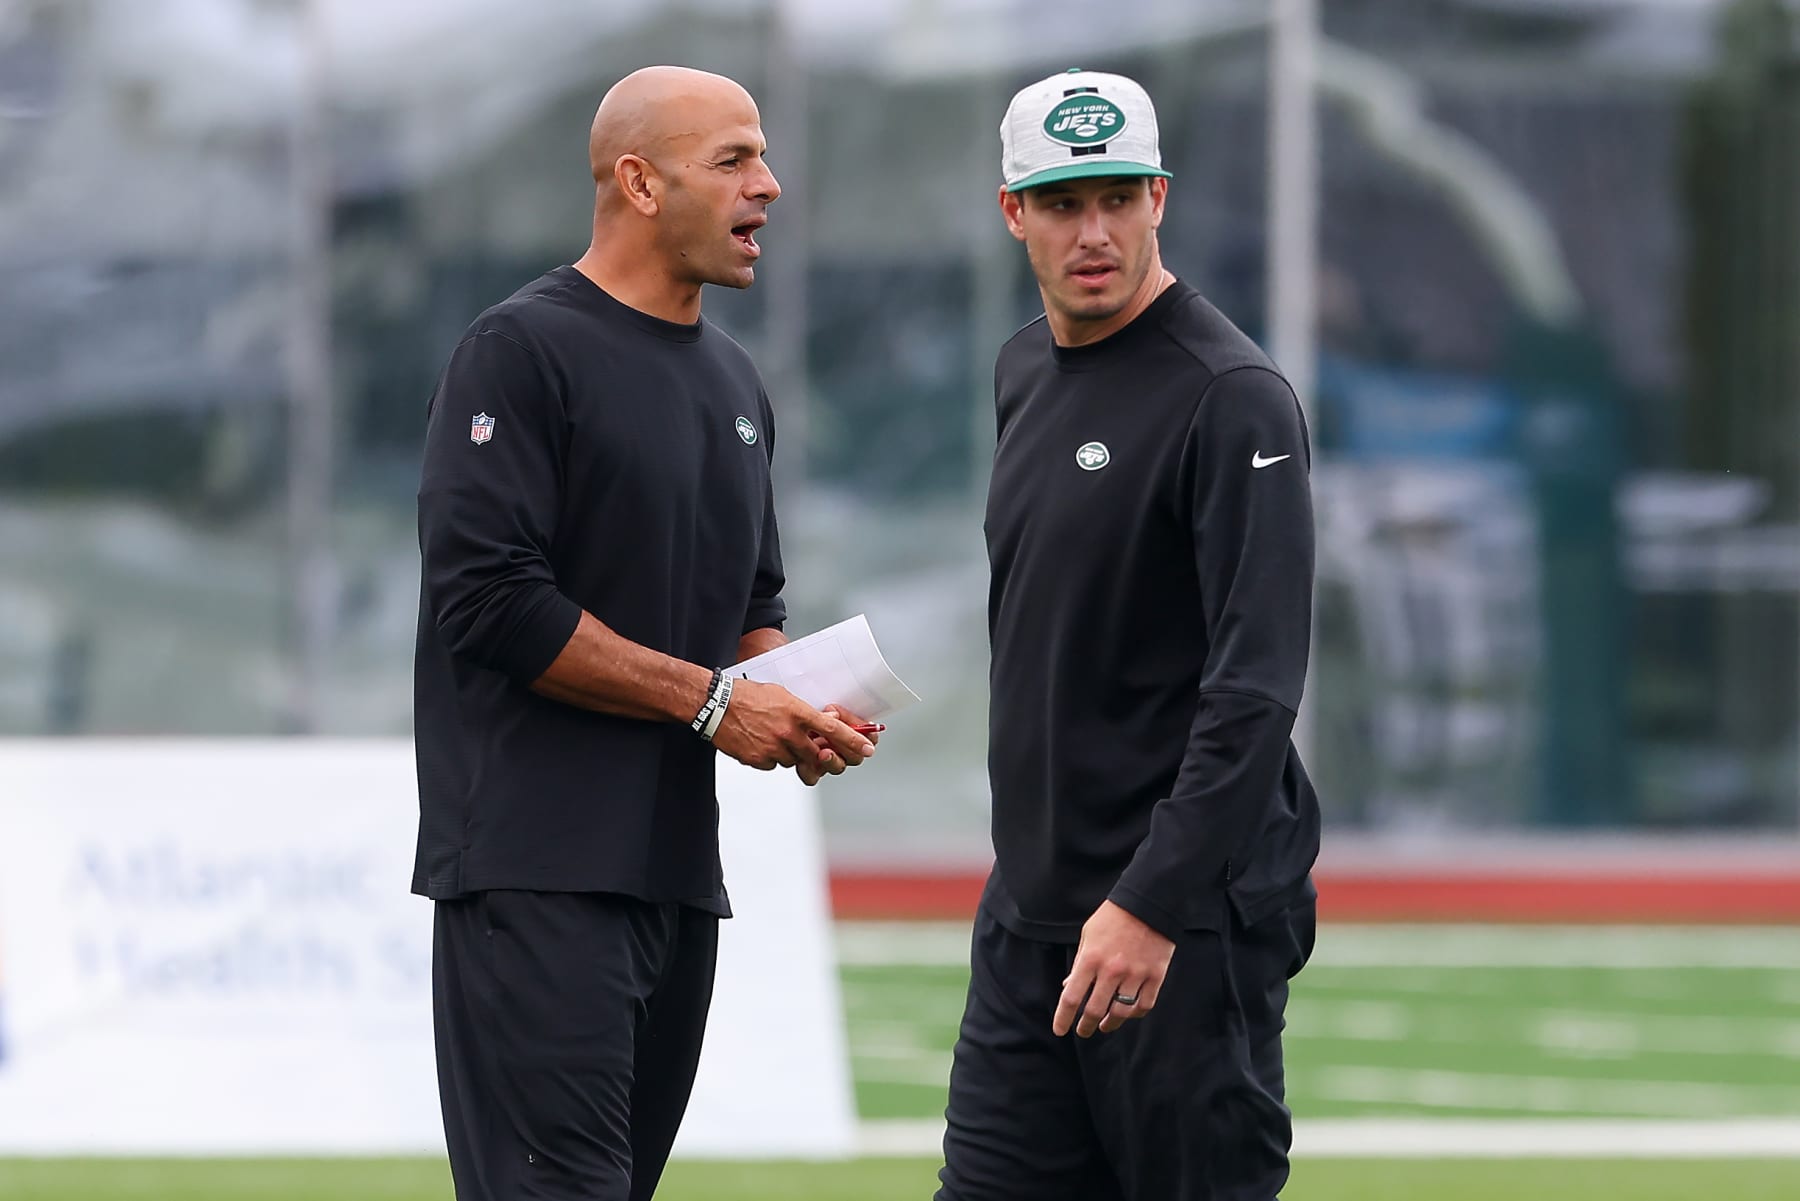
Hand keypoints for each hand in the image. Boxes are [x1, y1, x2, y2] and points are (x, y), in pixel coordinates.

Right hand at [710, 680, 875, 778]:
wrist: (714, 705)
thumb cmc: (748, 695)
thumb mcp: (782, 695)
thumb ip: (804, 712)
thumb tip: (824, 720)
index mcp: (797, 712)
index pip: (833, 729)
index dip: (853, 741)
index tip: (868, 749)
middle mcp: (788, 732)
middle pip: (818, 754)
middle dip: (821, 755)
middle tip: (820, 751)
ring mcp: (773, 748)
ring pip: (795, 761)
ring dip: (792, 754)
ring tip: (775, 736)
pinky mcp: (758, 760)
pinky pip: (774, 765)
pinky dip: (772, 757)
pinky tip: (760, 742)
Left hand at [1053, 900, 1174, 1037]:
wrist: (1148, 903)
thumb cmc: (1113, 917)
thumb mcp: (1088, 935)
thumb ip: (1079, 963)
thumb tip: (1069, 987)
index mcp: (1091, 959)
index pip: (1072, 998)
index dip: (1063, 1018)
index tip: (1060, 1030)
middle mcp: (1111, 970)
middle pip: (1095, 1010)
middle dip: (1085, 1026)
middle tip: (1082, 1031)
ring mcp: (1135, 975)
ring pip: (1120, 1013)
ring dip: (1110, 1024)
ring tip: (1104, 1026)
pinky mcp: (1155, 976)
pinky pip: (1144, 1005)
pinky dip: (1134, 1014)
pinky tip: (1127, 1014)